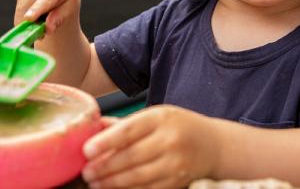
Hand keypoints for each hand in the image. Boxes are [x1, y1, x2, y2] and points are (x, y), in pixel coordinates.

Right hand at [14, 0, 80, 33]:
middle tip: (36, 36)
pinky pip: (19, 8)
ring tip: (38, 31)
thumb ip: (58, 20)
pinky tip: (34, 21)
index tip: (29, 19)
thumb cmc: (67, 7)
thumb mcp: (67, 13)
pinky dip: (23, 18)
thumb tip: (48, 28)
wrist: (62, 1)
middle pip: (30, 3)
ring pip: (21, 7)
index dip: (36, 8)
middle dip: (28, 21)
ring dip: (26, 22)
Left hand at [81, 105, 219, 188]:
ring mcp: (176, 163)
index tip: (87, 150)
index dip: (106, 141)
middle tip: (86, 172)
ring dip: (113, 182)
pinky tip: (115, 188)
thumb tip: (93, 127)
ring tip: (95, 183)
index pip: (130, 130)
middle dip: (105, 166)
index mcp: (161, 118)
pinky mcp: (178, 182)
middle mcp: (170, 140)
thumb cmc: (177, 127)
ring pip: (138, 177)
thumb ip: (126, 124)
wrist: (213, 145)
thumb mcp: (155, 116)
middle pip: (131, 156)